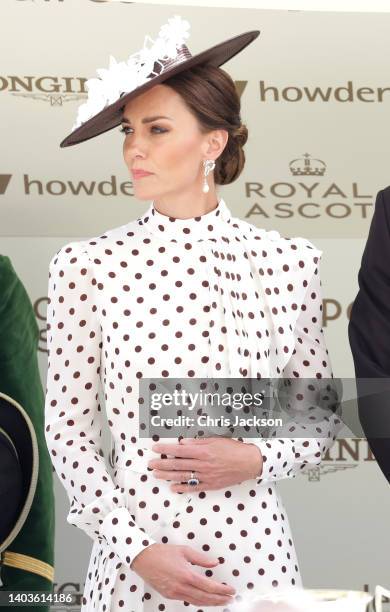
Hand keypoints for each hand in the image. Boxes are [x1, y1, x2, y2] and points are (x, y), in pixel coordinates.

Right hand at [130, 543, 235, 606]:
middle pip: (205, 597)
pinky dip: (198, 601)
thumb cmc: (162, 552)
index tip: (231, 590)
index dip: (222, 590)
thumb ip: (201, 558)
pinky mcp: (169, 595)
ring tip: (221, 602)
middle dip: (219, 600)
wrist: (143, 558)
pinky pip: (187, 600)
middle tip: (230, 599)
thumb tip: (215, 563)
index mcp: (186, 575)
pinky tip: (204, 599)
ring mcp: (174, 593)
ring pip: (196, 602)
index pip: (209, 586)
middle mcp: (181, 587)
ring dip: (210, 603)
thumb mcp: (184, 551)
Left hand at [148, 437, 262, 492]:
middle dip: (162, 464)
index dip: (166, 449)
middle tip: (151, 464)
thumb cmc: (233, 449)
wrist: (249, 463)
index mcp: (204, 451)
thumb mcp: (215, 440)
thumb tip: (182, 443)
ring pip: (183, 476)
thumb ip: (198, 442)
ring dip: (168, 476)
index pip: (179, 450)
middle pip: (178, 464)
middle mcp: (203, 464)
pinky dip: (183, 488)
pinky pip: (194, 487)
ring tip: (156, 475)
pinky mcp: (211, 485)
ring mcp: (207, 476)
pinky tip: (173, 487)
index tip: (155, 448)